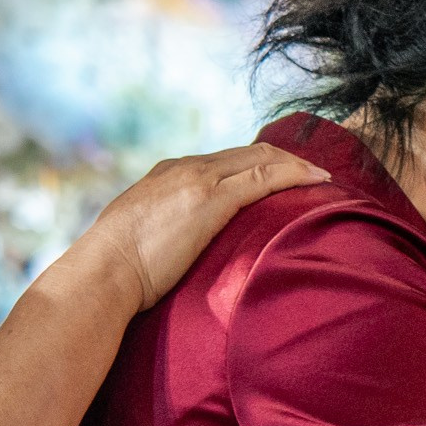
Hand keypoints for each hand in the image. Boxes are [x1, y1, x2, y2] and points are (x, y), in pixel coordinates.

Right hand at [77, 143, 329, 310]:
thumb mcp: (142, 238)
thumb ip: (165, 230)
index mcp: (168, 174)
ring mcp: (197, 180)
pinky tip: (315, 182)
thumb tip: (178, 248)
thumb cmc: (117, 271)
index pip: (224, 160)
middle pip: (248, 153)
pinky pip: (263, 178)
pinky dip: (293, 176)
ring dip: (296, 166)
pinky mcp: (210, 199)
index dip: (259, 164)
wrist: (102, 273)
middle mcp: (184, 168)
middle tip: (314, 174)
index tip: (284, 175)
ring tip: (323, 178)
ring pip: (260, 159)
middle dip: (284, 159)